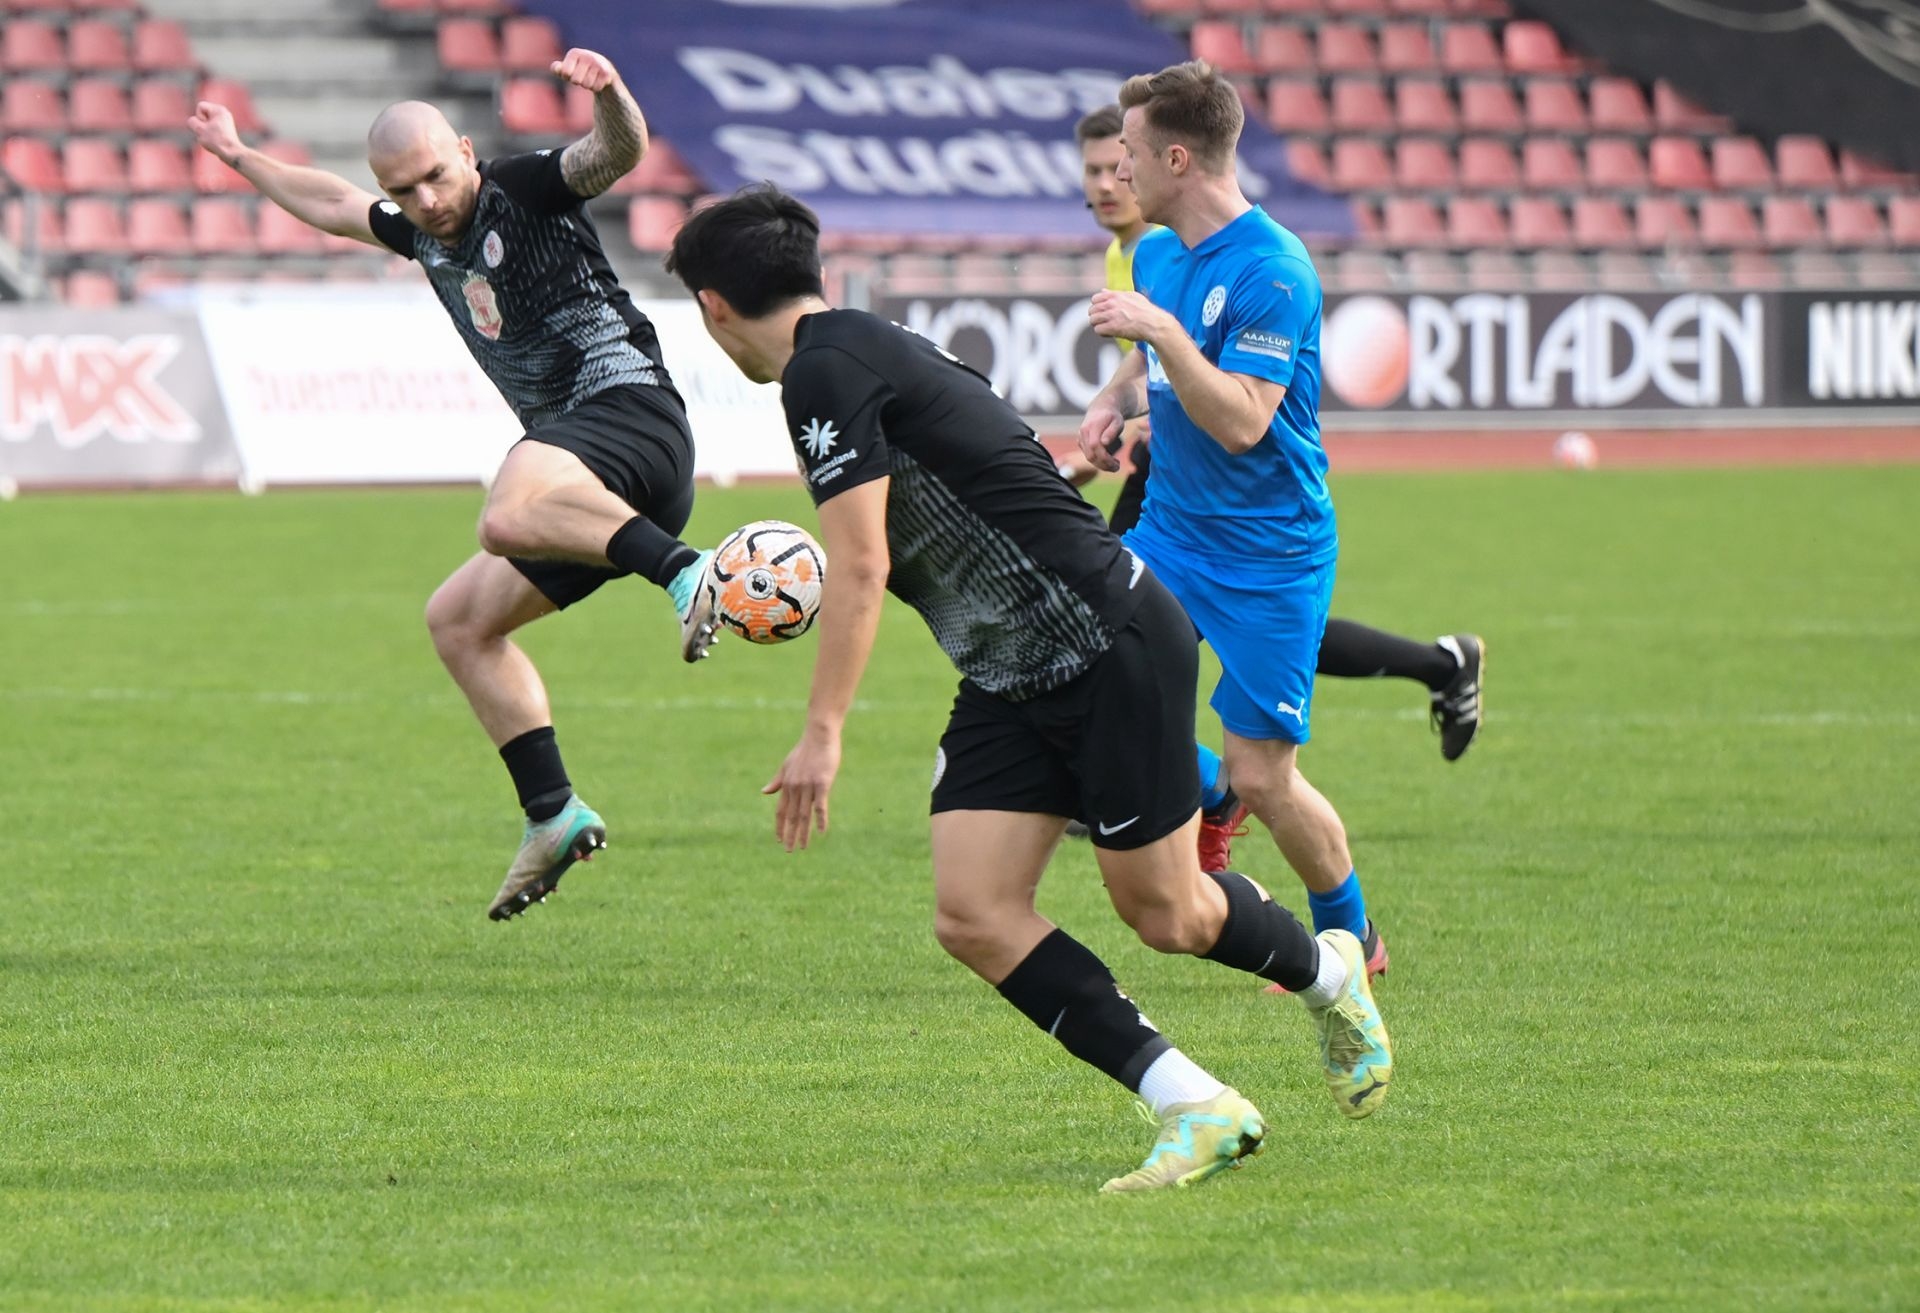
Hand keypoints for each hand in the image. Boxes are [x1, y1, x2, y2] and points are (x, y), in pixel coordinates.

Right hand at [187, 102, 243, 164]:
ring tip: (213, 139)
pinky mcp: (225, 130)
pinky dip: (210, 136)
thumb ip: (192, 121)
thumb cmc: (216, 140)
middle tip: (210, 134)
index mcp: (219, 109)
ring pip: (205, 124)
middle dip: (201, 125)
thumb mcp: (199, 129)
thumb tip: (195, 122)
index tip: (207, 126)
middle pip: (202, 116)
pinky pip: (211, 131)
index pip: (200, 106)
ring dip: (205, 132)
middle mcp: (224, 113)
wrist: (232, 153)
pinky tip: (216, 143)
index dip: (199, 117)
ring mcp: (225, 122)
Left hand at [550, 48, 618, 92]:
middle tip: (584, 76)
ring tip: (592, 78)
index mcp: (574, 53)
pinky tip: (600, 81)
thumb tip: (556, 69)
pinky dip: (597, 88)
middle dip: (579, 82)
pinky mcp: (607, 73)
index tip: (572, 72)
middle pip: (575, 80)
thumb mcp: (568, 69)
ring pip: (586, 85)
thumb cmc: (581, 71)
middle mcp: (586, 55)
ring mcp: (598, 63)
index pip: (565, 73)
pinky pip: (596, 88)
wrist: (604, 72)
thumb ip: (558, 69)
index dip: (567, 77)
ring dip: (588, 85)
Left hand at [762, 727, 841, 851]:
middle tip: (788, 851)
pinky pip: (820, 805)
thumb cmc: (805, 750)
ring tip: (803, 847)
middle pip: (791, 817)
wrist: (818, 735)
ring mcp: (808, 786)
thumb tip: (763, 792)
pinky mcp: (822, 783)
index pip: (780, 811)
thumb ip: (777, 781)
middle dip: (789, 835)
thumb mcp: (786, 765)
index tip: (778, 840)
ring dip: (803, 833)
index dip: (779, 826)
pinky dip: (821, 819)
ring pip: (804, 815)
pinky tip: (821, 832)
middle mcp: (795, 788)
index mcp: (787, 785)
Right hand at [1078, 400, 1125, 472]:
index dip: (1105, 458)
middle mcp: (1083, 433)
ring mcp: (1081, 438)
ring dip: (1101, 464)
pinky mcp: (1081, 442)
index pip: (1095, 446)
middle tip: (1117, 467)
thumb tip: (1105, 443)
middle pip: (1090, 455)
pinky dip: (1097, 460)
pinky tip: (1107, 460)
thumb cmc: (1112, 416)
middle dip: (1103, 465)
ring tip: (1114, 464)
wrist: (1101, 408)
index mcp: (1092, 427)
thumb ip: (1112, 431)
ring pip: (1088, 457)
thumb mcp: (1117, 421)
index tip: (1117, 464)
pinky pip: (1088, 454)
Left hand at [1089, 290, 1172, 345]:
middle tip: (1104, 322)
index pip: (1095, 299)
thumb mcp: (1132, 296)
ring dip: (1098, 325)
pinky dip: (1102, 333)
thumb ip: (1116, 293)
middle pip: (1092, 310)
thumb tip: (1103, 290)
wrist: (1154, 323)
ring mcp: (1112, 315)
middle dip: (1096, 316)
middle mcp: (1112, 304)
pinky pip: (1098, 330)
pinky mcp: (1113, 327)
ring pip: (1093, 320)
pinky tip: (1110, 333)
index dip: (1097, 306)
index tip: (1103, 312)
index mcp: (1115, 295)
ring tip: (1107, 327)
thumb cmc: (1146, 311)